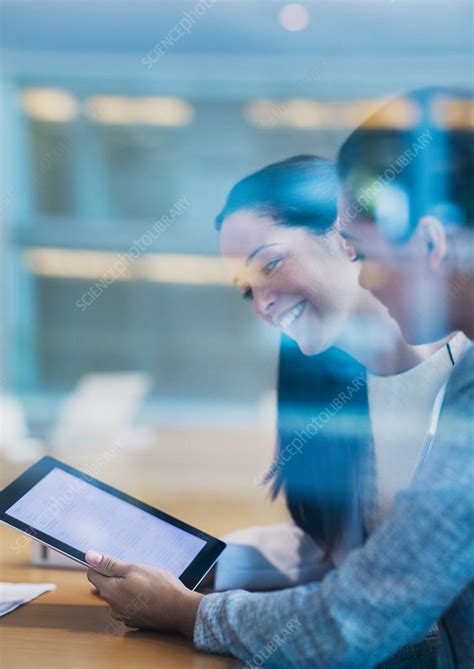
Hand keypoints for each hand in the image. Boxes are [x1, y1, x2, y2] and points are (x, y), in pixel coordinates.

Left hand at [85, 550, 203, 638]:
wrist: (180, 610)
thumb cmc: (159, 587)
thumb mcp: (134, 569)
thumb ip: (110, 564)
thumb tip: (89, 556)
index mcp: (110, 591)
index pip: (93, 574)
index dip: (101, 564)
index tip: (114, 559)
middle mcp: (112, 607)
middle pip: (107, 586)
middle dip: (117, 576)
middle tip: (135, 569)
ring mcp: (124, 616)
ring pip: (119, 596)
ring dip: (127, 588)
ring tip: (146, 581)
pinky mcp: (135, 621)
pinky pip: (129, 606)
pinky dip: (136, 599)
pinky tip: (149, 594)